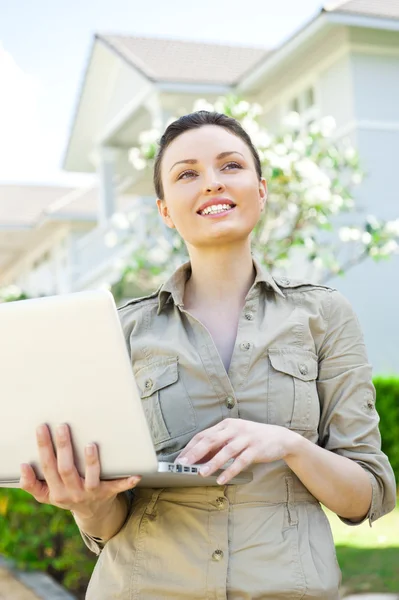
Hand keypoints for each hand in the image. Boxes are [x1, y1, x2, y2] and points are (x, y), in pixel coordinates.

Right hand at [20, 423, 140, 519]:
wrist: (92, 513)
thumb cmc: (67, 495)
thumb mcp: (46, 494)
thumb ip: (32, 483)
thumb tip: (23, 467)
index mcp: (56, 491)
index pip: (47, 466)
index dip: (44, 447)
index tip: (42, 428)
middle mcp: (73, 492)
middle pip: (66, 469)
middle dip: (64, 447)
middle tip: (63, 427)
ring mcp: (92, 493)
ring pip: (91, 477)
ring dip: (91, 462)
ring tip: (90, 445)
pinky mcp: (109, 493)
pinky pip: (118, 487)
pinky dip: (127, 482)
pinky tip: (135, 475)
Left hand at [175, 418, 298, 484]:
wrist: (280, 438)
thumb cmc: (253, 438)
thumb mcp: (235, 436)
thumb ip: (219, 444)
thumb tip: (199, 459)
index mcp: (227, 424)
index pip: (204, 434)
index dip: (191, 447)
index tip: (180, 459)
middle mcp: (235, 428)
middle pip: (211, 440)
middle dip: (196, 452)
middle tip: (184, 464)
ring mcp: (246, 438)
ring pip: (226, 451)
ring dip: (212, 463)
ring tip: (200, 473)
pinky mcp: (256, 449)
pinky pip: (241, 461)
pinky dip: (230, 471)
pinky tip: (221, 479)